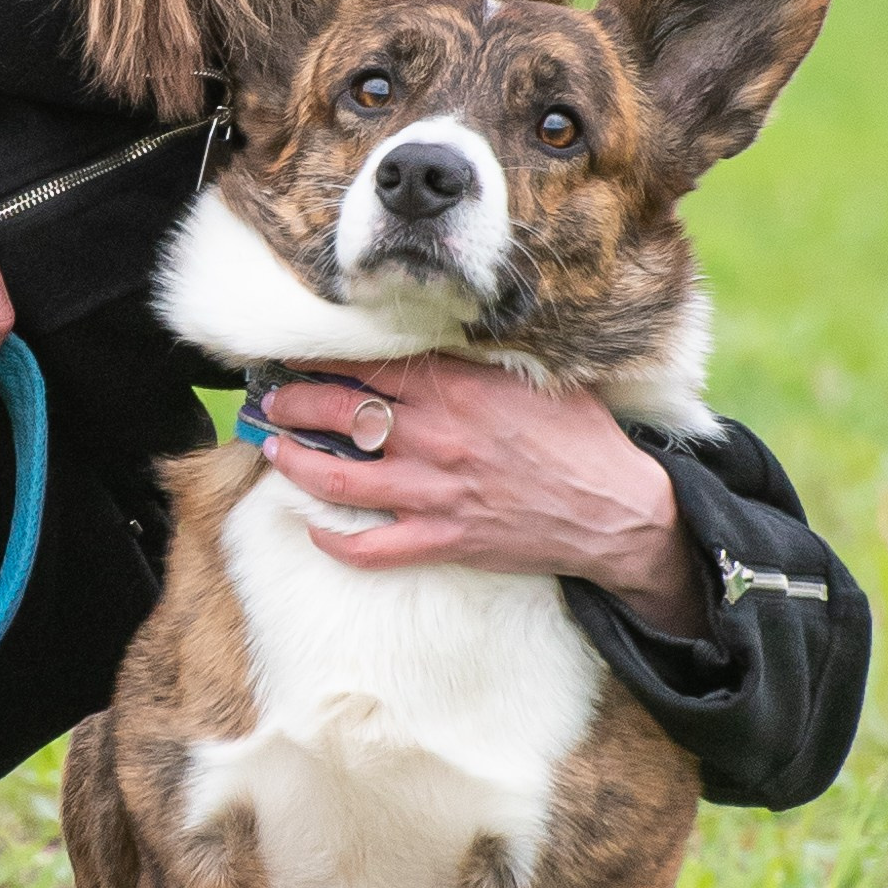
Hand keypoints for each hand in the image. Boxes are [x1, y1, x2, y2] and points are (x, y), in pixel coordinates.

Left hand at [259, 356, 707, 629]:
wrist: (616, 509)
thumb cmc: (579, 437)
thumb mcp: (531, 377)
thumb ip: (476, 362)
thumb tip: (437, 340)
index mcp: (455, 389)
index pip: (366, 365)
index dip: (319, 359)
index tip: (291, 354)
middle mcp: (435, 437)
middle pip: (338, 415)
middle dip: (292, 404)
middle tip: (271, 400)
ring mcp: (434, 492)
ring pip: (337, 481)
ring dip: (295, 464)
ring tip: (275, 450)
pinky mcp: (444, 539)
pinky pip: (371, 548)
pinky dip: (334, 542)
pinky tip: (312, 528)